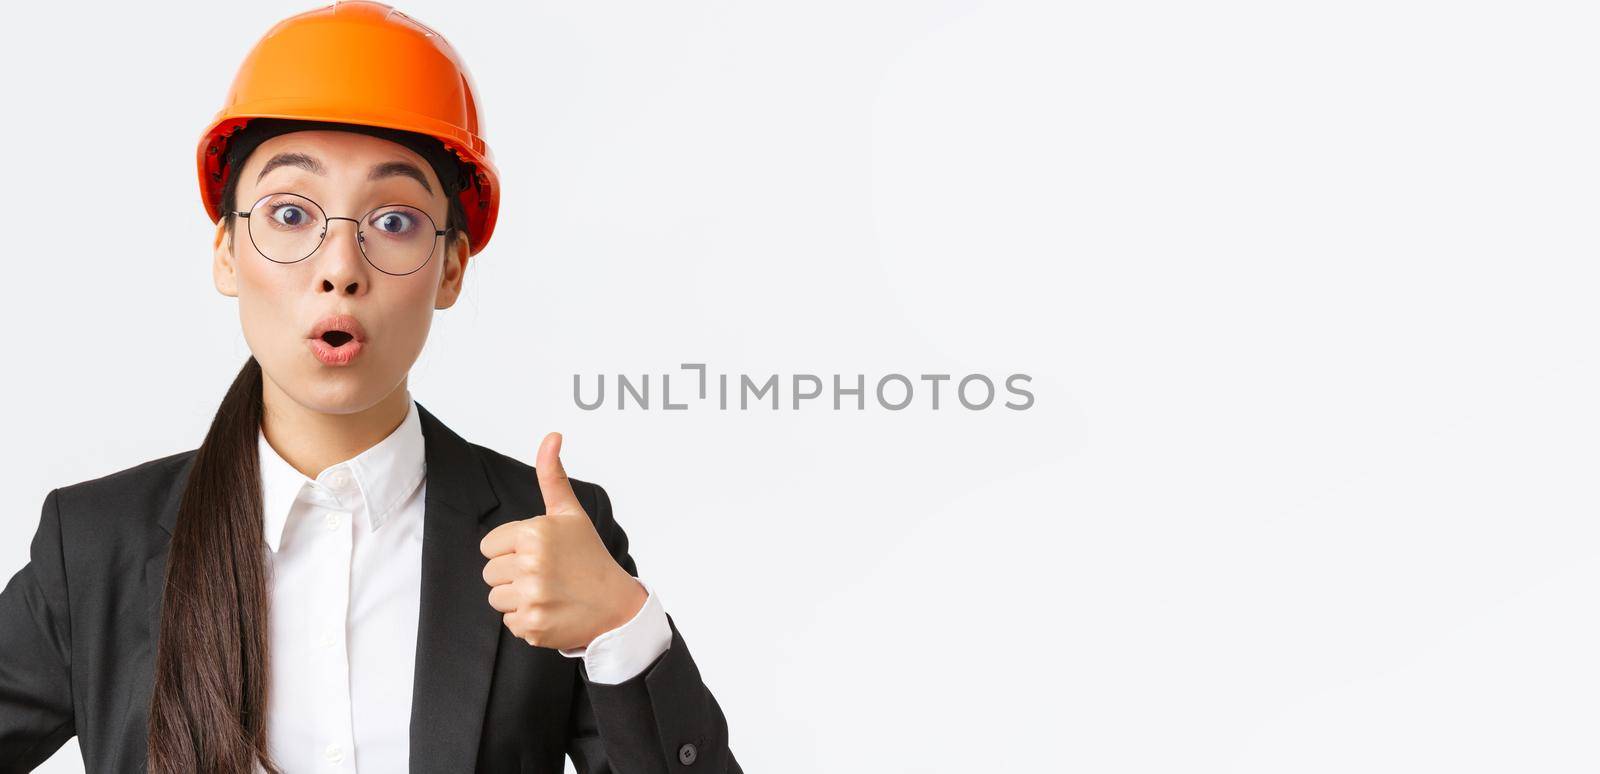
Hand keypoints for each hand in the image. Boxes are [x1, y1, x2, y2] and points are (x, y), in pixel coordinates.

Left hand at [479, 432, 647, 649]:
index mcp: (535, 533)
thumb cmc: (589, 557)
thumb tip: (552, 436)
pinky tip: (549, 610)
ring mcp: (532, 597)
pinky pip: (508, 622)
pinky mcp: (532, 625)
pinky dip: (526, 620)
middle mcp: (531, 564)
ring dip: (516, 598)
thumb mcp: (570, 514)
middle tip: (544, 575)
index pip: (489, 546)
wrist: (616, 605)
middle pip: (490, 572)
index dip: (510, 550)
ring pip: (495, 598)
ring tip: (546, 592)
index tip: (537, 554)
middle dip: (512, 574)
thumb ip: (552, 476)